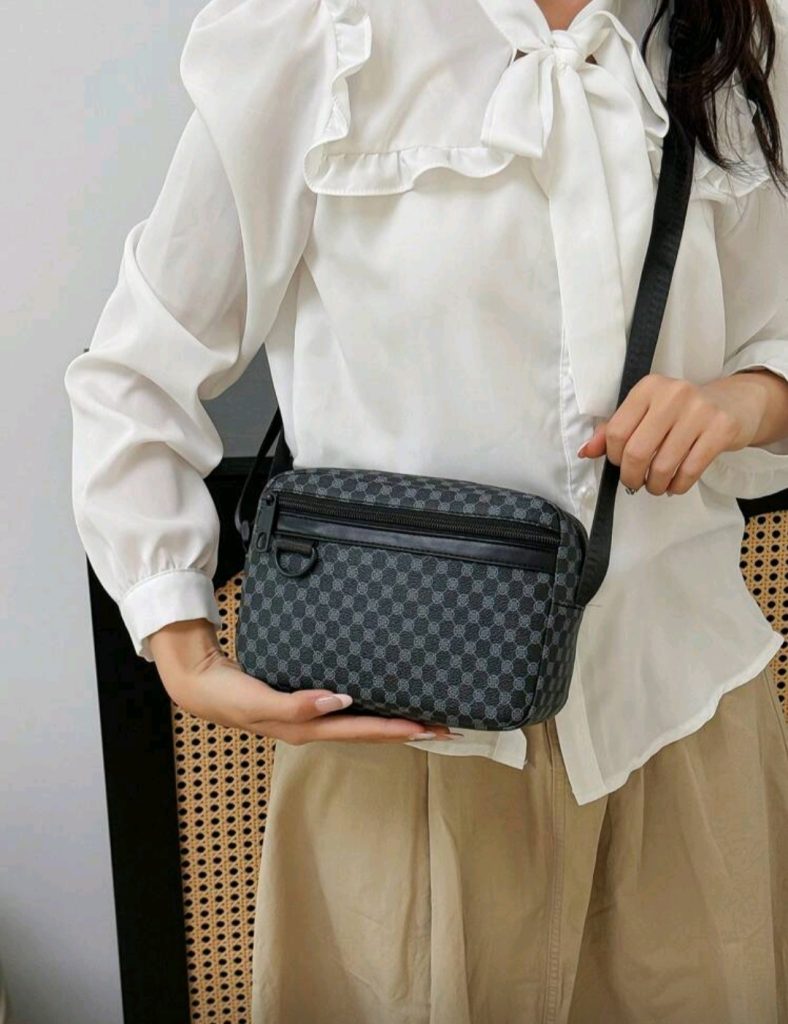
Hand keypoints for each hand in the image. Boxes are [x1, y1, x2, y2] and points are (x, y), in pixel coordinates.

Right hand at [148, 618, 454, 744]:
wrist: (203, 687)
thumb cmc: (229, 696)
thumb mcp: (259, 702)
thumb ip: (297, 705)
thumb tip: (340, 701)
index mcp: (308, 729)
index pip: (363, 731)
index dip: (397, 729)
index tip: (430, 727)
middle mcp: (316, 726)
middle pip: (371, 732)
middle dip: (408, 730)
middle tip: (446, 726)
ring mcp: (312, 718)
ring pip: (362, 723)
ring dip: (394, 721)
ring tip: (426, 717)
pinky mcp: (307, 705)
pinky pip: (347, 711)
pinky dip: (371, 708)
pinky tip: (383, 701)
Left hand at [576, 371, 778, 495]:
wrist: (734, 404)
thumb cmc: (681, 413)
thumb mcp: (647, 412)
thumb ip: (615, 429)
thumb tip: (585, 452)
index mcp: (649, 388)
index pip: (616, 431)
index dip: (613, 457)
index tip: (621, 464)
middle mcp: (673, 394)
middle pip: (636, 452)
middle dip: (631, 477)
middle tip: (635, 483)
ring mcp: (700, 410)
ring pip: (663, 466)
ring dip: (655, 485)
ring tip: (656, 485)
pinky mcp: (721, 429)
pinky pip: (689, 471)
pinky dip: (677, 486)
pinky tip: (675, 485)